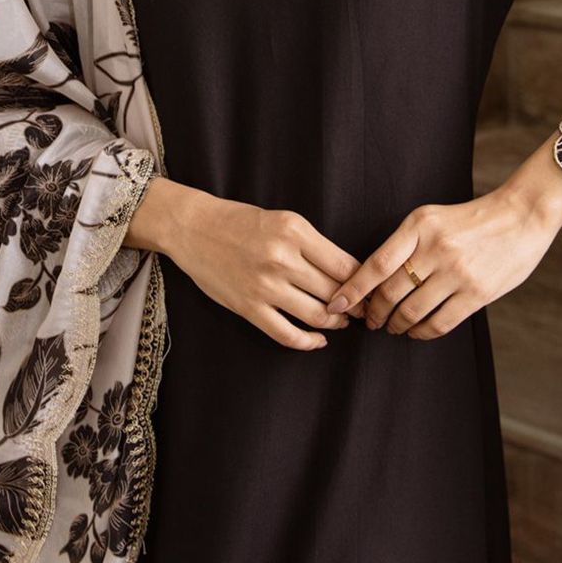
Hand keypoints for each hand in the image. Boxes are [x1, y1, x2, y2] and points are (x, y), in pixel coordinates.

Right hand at [167, 192, 366, 350]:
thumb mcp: (283, 220)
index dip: (363, 282)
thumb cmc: (240, 222)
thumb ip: (313, 244)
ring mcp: (265, 286)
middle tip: (361, 310)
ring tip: (341, 322)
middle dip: (353, 305)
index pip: (345, 265)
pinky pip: (287, 334)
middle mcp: (283, 258)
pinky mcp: (248, 307)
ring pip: (317, 315)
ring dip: (336, 323)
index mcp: (295, 231)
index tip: (369, 289)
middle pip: (335, 291)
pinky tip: (317, 340)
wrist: (193, 228)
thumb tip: (347, 273)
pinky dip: (308, 342)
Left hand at [326, 192, 558, 338]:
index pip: (376, 264)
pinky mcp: (477, 293)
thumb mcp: (432, 218)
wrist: (522, 216)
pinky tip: (417, 331)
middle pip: (390, 292)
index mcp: (419, 226)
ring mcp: (457, 272)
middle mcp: (436, 249)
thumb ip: (407, 243)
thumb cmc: (472, 219)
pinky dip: (422, 332)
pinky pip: (440, 322)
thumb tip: (376, 277)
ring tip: (393, 327)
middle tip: (370, 320)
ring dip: (396, 325)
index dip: (353, 288)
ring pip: (412, 311)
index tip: (338, 303)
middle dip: (374, 312)